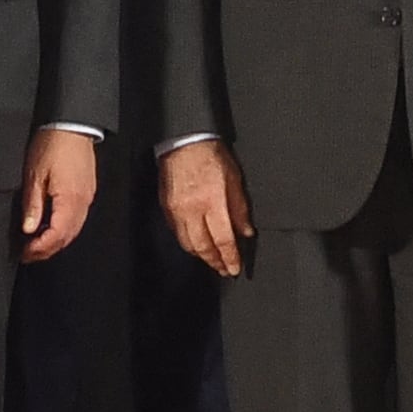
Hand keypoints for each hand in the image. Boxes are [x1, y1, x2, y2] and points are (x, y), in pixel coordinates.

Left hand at [20, 128, 98, 262]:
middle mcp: (82, 203)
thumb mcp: (34, 175)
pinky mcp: (88, 192)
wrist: (72, 125)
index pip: (56, 235)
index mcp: (69, 200)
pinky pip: (78, 219)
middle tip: (28, 255)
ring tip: (37, 245)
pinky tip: (51, 228)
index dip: (40, 248)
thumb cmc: (51, 146)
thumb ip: (33, 205)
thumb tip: (29, 229)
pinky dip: (64, 229)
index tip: (25, 253)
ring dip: (56, 241)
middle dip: (47, 250)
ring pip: (74, 230)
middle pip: (67, 237)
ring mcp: (88, 198)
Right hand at [161, 140, 249, 275]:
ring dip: (201, 255)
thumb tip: (246, 231)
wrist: (184, 141)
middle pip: (204, 247)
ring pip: (188, 244)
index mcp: (213, 202)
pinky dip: (188, 243)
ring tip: (212, 259)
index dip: (230, 258)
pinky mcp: (166, 208)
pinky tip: (196, 244)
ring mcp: (177, 210)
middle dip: (215, 262)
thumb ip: (240, 209)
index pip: (223, 240)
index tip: (235, 268)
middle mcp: (193, 210)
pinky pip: (177, 233)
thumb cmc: (211, 156)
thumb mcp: (235, 180)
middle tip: (224, 270)